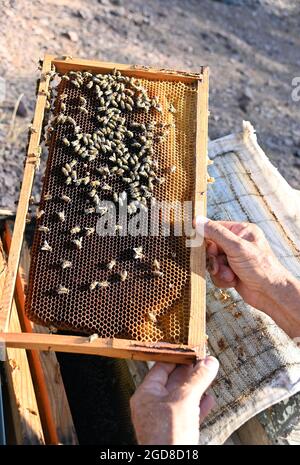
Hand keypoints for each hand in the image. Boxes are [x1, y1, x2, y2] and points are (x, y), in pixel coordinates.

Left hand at [130, 356, 218, 444]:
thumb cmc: (168, 436)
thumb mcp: (184, 401)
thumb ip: (197, 380)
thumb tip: (209, 363)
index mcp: (146, 395)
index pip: (161, 368)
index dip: (177, 357)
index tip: (191, 349)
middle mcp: (153, 406)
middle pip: (173, 381)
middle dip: (190, 371)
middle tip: (205, 360)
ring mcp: (164, 420)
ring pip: (183, 397)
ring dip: (197, 386)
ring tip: (210, 375)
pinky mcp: (176, 433)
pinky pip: (189, 414)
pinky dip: (199, 406)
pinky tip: (209, 399)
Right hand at [196, 217, 299, 337]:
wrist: (270, 294)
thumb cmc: (260, 267)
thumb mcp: (236, 247)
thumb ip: (216, 233)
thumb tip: (198, 220)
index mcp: (242, 230)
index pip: (215, 228)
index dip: (206, 237)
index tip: (198, 245)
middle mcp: (238, 242)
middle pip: (211, 246)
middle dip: (214, 259)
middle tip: (218, 266)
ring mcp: (234, 258)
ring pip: (212, 261)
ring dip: (218, 270)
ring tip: (230, 276)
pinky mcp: (231, 271)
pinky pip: (216, 272)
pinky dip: (221, 278)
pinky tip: (232, 281)